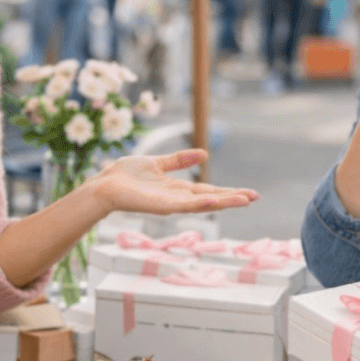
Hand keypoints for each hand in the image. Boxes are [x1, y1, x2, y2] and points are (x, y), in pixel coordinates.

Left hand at [89, 148, 258, 214]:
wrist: (104, 185)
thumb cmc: (126, 175)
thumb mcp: (157, 163)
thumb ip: (178, 160)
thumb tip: (204, 154)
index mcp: (178, 188)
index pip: (209, 191)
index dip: (229, 192)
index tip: (250, 194)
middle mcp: (177, 198)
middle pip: (211, 198)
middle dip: (233, 199)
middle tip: (256, 198)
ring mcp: (170, 204)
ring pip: (202, 203)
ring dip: (223, 202)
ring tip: (244, 200)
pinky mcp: (161, 206)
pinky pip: (183, 204)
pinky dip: (200, 203)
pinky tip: (215, 200)